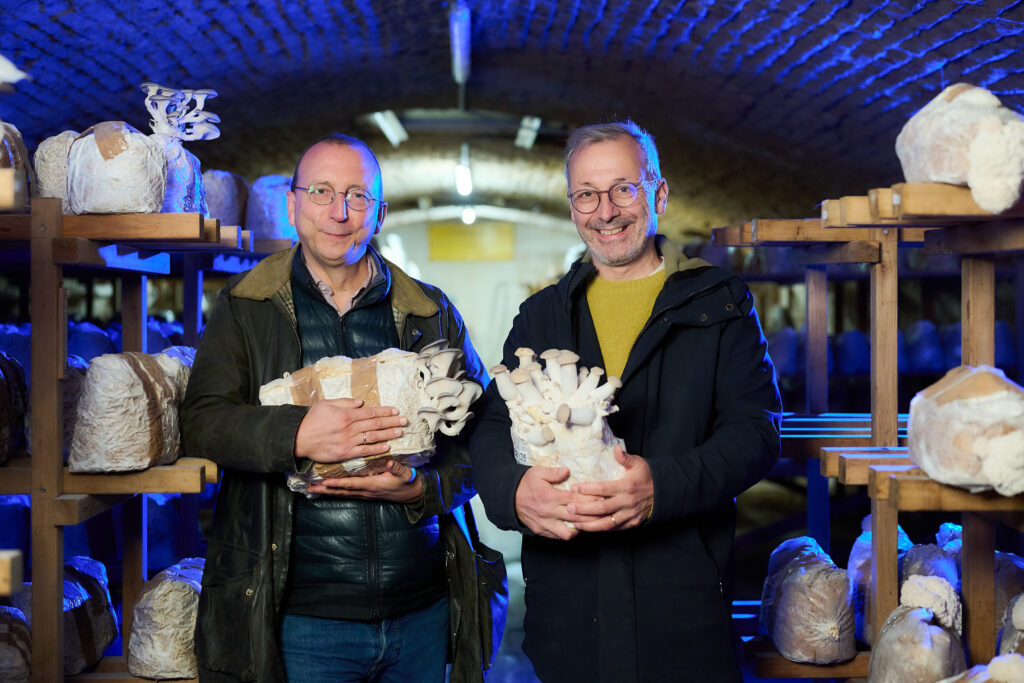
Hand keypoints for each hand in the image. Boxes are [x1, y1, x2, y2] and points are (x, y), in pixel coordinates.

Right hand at [295, 398, 406, 463]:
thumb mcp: (326, 404)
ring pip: (373, 437)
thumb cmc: (311, 419)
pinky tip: (387, 446)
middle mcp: (350, 427)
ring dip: (388, 434)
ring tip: (400, 432)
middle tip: (405, 421)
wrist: (298, 438)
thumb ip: (345, 402)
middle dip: (392, 422)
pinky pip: (365, 451)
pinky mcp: (345, 453)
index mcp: (346, 414)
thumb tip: (361, 402)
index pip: (371, 412)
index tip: (396, 411)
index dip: (385, 411)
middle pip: (375, 423)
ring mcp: (348, 441)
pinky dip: (377, 449)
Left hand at [308, 459, 422, 502]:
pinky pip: (347, 492)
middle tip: (310, 488)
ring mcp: (364, 493)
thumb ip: (395, 467)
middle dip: (325, 491)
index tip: (324, 482)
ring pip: (342, 493)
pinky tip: (329, 488)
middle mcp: (365, 491)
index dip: (338, 484)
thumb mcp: (403, 474)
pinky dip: (336, 490)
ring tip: (313, 488)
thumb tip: (388, 461)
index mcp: (372, 485)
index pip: (351, 484)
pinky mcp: (365, 492)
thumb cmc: (407, 482)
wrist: (412, 494)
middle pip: (341, 492)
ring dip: (327, 491)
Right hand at [514, 466, 600, 540]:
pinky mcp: (541, 531)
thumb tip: (568, 471)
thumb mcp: (537, 472)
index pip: (575, 500)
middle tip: (603, 513)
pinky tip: (575, 528)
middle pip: (576, 517)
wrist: (507, 498)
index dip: (590, 500)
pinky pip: (558, 537)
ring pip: (568, 533)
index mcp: (549, 496)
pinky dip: (567, 533)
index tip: (601, 499)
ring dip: (579, 529)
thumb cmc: (525, 483)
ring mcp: (545, 523)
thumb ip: (554, 472)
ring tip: (587, 523)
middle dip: (591, 516)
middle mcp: (549, 512)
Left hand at [567, 446, 653, 531]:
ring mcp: (629, 515)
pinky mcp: (631, 524)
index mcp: (627, 487)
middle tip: (568, 508)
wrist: (663, 493)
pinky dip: (599, 529)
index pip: (603, 489)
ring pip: (606, 523)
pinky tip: (587, 527)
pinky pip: (613, 529)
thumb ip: (625, 457)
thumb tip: (616, 449)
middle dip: (583, 509)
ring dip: (588, 524)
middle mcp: (627, 502)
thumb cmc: (646, 476)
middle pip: (601, 508)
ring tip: (573, 522)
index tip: (574, 488)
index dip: (587, 489)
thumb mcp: (638, 463)